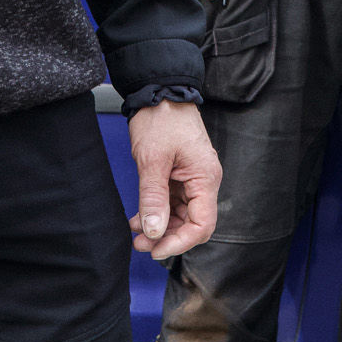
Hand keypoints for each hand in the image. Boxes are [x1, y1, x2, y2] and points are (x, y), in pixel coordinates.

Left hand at [129, 100, 220, 259]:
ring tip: (135, 234)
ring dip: (160, 227)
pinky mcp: (180, 174)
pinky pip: (172, 202)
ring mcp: (192, 178)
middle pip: (192, 223)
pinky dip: (157, 212)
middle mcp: (204, 181)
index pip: (202, 225)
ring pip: (180, 215)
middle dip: (166, 237)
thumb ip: (153, 198)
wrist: (158, 91)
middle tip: (139, 244)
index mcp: (205, 178)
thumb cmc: (161, 119)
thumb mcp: (152, 160)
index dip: (180, 242)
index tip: (155, 250)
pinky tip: (138, 218)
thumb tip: (154, 232)